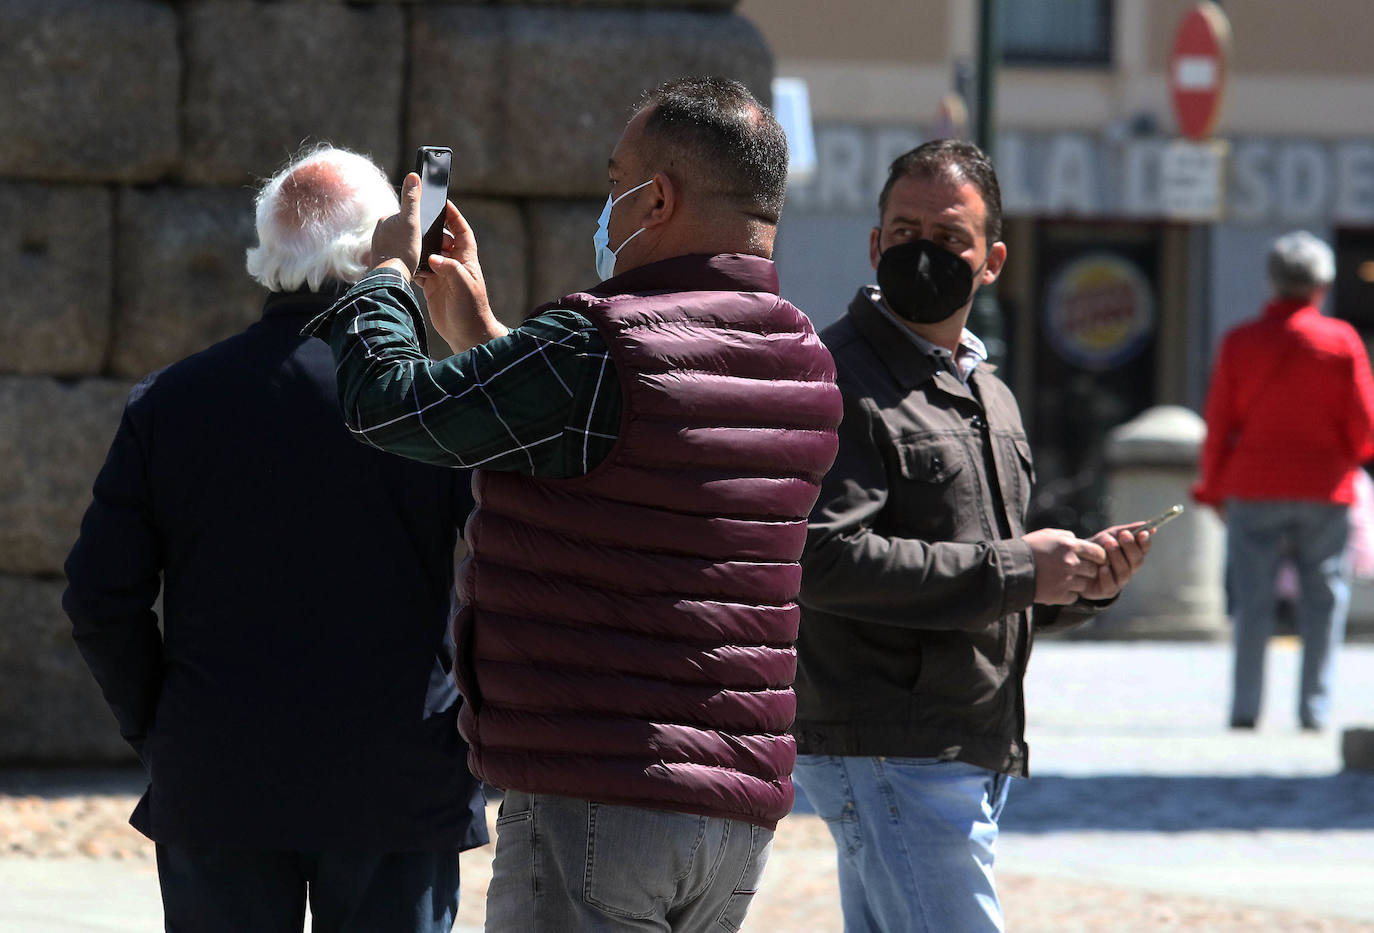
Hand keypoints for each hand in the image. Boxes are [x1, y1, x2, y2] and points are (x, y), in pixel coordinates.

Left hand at [370, 172, 423, 278]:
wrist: (392, 278)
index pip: (407, 216)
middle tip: (423, 248)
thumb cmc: (403, 249)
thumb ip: (412, 199)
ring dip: (411, 249)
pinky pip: (397, 256)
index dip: (420, 224)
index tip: (424, 234)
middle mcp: (378, 232)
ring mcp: (379, 247)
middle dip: (416, 237)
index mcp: (384, 220)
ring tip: (417, 258)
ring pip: (401, 244)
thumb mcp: (412, 221)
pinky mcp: (381, 261)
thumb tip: (413, 175)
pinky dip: (405, 259)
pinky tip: (410, 265)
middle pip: (405, 230)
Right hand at [414, 199, 507, 351]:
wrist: (467, 334)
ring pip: (429, 254)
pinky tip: (402, 262)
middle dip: (431, 229)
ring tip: (404, 239)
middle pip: (442, 240)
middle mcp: (454, 265)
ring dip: (419, 248)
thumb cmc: (471, 309)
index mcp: (466, 260)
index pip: (462, 232)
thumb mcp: (464, 286)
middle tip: (415, 219)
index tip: (443, 202)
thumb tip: (433, 257)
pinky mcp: (433, 286)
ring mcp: (443, 275)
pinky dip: (412, 266)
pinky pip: (420, 270)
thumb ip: (450, 269)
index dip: (454, 217)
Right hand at [1023, 528, 1107, 604]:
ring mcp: (1066, 580)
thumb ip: (1066, 536)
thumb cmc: (1028, 548)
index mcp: (1070, 545)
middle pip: (1093, 570)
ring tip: (1063, 579)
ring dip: (1077, 583)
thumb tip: (1077, 539)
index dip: (1098, 557)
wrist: (1010, 568)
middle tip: (1076, 570)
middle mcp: (1071, 563)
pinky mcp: (1060, 595)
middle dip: (1087, 571)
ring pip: (1084, 584)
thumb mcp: (1047, 534)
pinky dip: (1068, 594)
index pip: (1098, 553)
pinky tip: (1057, 588)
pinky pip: (1074, 596)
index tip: (1094, 560)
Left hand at [1078, 523, 1151, 600]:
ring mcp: (1119, 581)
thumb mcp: (1109, 536)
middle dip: (1131, 547)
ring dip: (1118, 558)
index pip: (1143, 550)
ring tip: (1109, 545)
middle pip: (1136, 561)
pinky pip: (1110, 585)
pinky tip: (1102, 567)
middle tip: (1123, 535)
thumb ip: (1126, 530)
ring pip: (1124, 572)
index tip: (1143, 533)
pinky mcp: (1107, 590)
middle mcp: (1128, 569)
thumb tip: (1146, 525)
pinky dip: (1107, 575)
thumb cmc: (1096, 548)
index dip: (1145, 543)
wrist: (1075, 562)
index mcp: (1131, 556)